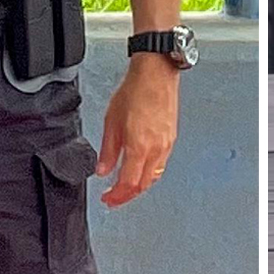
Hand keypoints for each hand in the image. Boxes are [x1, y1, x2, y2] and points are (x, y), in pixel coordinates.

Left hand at [97, 58, 179, 207]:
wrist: (156, 74)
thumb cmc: (135, 91)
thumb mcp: (111, 121)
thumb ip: (108, 150)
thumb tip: (102, 170)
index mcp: (139, 146)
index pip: (128, 183)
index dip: (117, 196)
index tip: (107, 199)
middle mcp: (156, 149)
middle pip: (143, 185)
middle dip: (127, 196)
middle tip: (114, 197)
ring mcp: (166, 145)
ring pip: (153, 177)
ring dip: (139, 186)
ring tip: (125, 186)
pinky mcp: (171, 139)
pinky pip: (160, 165)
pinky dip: (148, 174)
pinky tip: (140, 169)